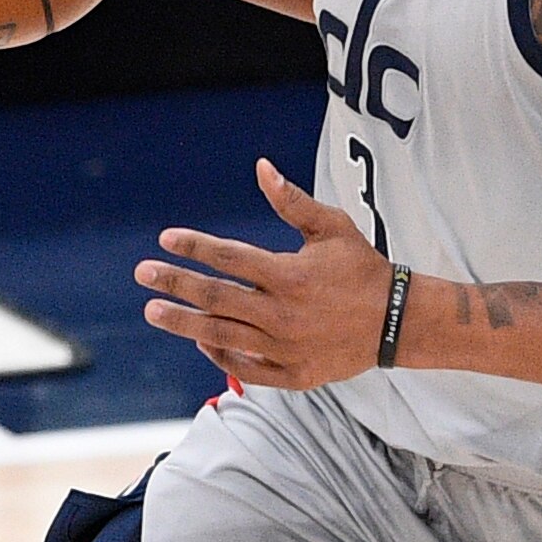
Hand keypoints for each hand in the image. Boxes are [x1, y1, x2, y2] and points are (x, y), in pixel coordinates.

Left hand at [137, 160, 397, 387]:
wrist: (399, 322)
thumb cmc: (363, 268)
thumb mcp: (332, 227)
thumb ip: (292, 201)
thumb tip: (261, 167)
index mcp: (289, 275)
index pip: (228, 258)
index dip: (193, 247)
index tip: (166, 239)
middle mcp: (282, 314)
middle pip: (215, 297)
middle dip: (175, 283)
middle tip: (143, 274)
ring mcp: (286, 347)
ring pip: (222, 334)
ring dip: (184, 322)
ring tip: (154, 311)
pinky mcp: (294, 374)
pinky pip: (247, 368)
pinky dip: (221, 354)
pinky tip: (201, 340)